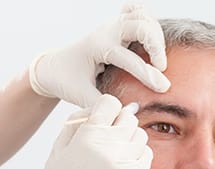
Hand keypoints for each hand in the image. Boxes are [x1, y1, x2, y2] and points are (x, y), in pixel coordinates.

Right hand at [23, 94, 151, 168]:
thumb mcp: (60, 146)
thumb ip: (79, 120)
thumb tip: (102, 106)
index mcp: (89, 135)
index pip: (110, 103)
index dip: (106, 109)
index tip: (102, 119)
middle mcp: (110, 147)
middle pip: (128, 117)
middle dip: (119, 122)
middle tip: (109, 136)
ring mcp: (126, 165)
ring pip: (140, 134)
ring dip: (129, 138)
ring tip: (115, 151)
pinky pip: (146, 155)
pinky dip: (136, 155)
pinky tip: (122, 164)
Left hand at [29, 3, 169, 107]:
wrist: (52, 67)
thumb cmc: (65, 81)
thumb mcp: (81, 96)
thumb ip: (106, 105)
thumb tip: (132, 111)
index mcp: (97, 47)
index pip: (129, 58)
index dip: (148, 74)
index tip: (163, 88)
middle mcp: (106, 32)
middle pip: (140, 25)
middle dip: (156, 45)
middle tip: (161, 67)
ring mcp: (111, 26)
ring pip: (141, 16)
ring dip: (155, 33)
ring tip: (157, 56)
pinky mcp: (115, 26)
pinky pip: (135, 12)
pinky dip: (146, 19)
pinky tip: (150, 36)